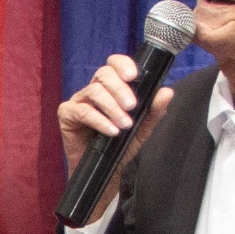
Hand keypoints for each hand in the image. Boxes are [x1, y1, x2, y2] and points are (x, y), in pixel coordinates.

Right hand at [56, 53, 152, 181]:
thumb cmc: (120, 144)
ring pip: (94, 91)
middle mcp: (93, 89)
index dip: (122, 64)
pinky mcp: (67, 114)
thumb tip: (167, 92)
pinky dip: (99, 120)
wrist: (105, 169)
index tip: (134, 76)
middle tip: (132, 106)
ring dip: (112, 107)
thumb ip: (154, 110)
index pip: (114, 65)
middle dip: (120, 89)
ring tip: (124, 124)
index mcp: (110, 87)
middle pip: (103, 74)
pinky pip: (83, 111)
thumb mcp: (142, 127)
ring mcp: (79, 100)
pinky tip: (111, 130)